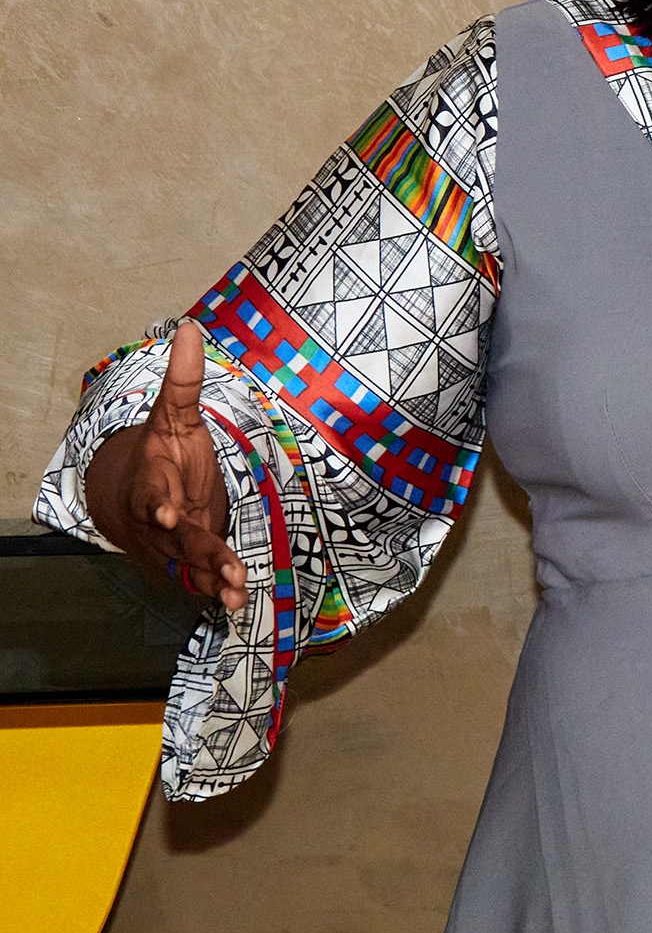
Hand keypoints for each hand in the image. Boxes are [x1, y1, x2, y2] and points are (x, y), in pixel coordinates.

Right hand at [84, 323, 247, 609]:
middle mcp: (159, 520)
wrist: (132, 496)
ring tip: (236, 596)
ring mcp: (172, 545)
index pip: (153, 496)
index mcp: (153, 482)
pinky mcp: (188, 561)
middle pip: (180, 539)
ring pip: (191, 566)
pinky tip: (238, 603)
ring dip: (213, 580)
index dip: (159, 506)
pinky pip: (201, 578)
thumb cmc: (161, 452)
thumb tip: (189, 328)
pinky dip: (217, 591)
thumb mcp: (173, 414)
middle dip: (202, 553)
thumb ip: (183, 380)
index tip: (169, 514)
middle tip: (226, 569)